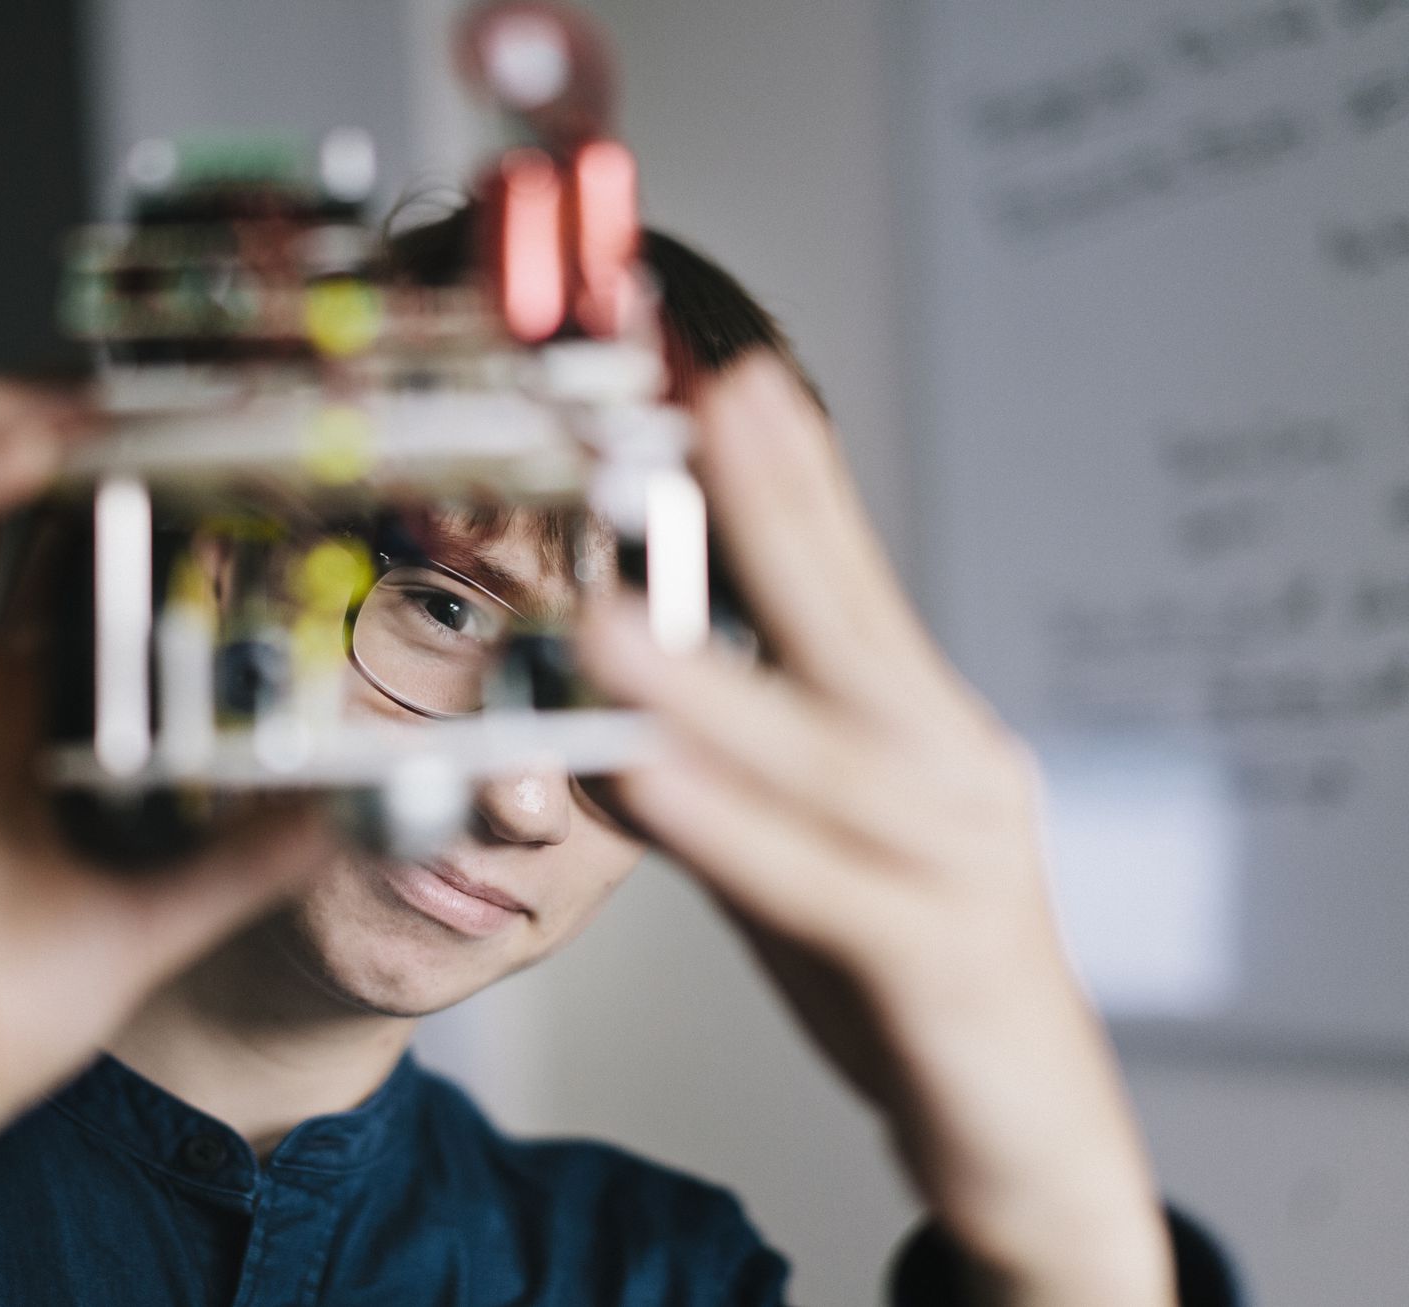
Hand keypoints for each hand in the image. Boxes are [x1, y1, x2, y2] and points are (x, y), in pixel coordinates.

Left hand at [579, 357, 1175, 1306]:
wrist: (1028, 1129)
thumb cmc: (906, 969)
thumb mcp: (809, 854)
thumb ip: (727, 784)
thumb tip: (617, 716)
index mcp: (921, 728)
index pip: (846, 577)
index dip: (786, 470)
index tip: (721, 369)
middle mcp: (950, 772)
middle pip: (852, 620)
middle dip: (778, 503)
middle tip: (707, 393)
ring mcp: (953, 865)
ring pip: (825, 753)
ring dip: (713, 678)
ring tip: (613, 614)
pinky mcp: (931, 964)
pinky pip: (815, 887)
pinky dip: (729, 827)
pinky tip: (649, 779)